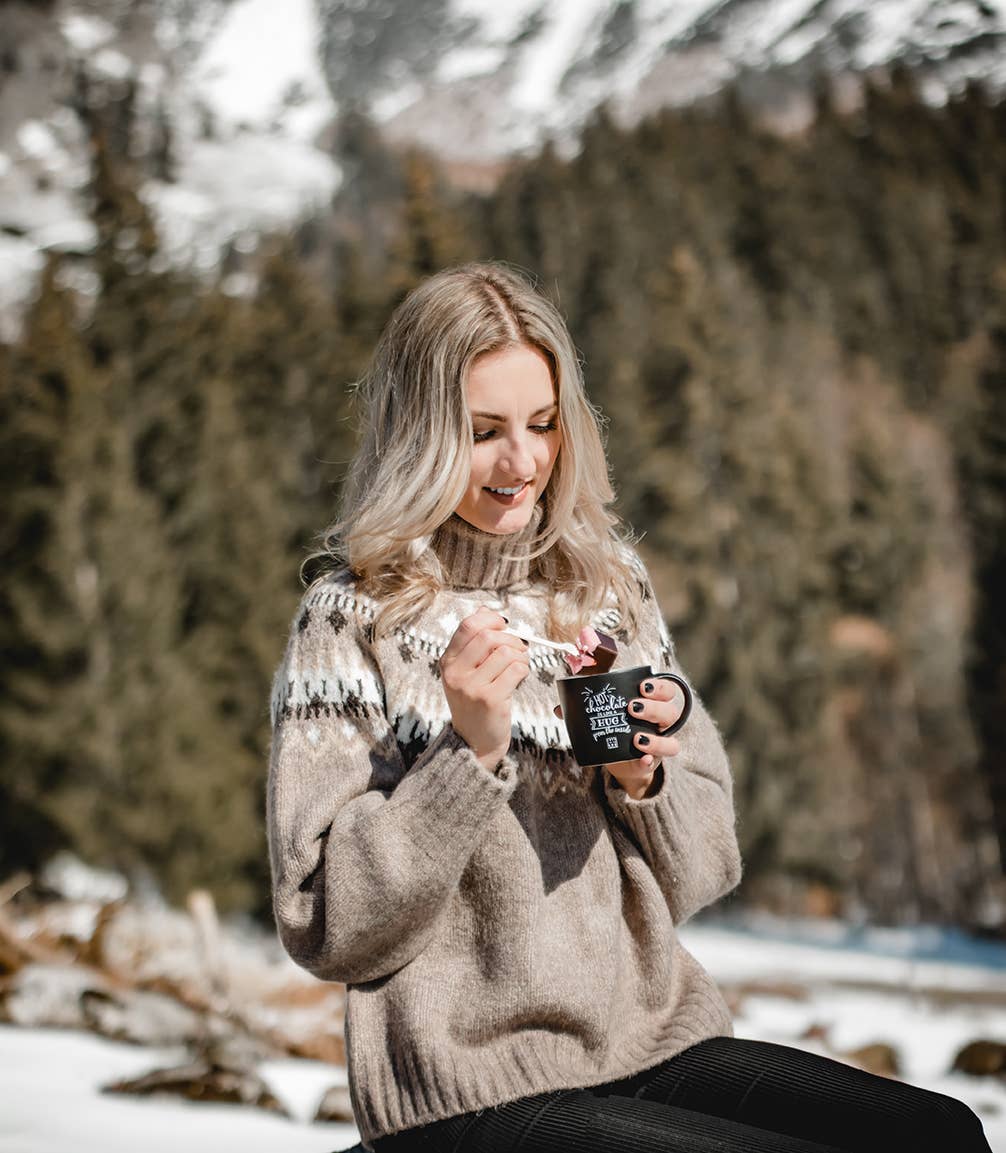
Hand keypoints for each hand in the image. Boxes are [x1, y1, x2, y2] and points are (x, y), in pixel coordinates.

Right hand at [440, 607, 529, 772]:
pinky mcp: (490, 699)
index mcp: (448, 662)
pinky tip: (519, 679)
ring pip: (506, 652)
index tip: (504, 626)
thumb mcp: (466, 673)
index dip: (491, 619)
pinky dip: (524, 670)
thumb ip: (474, 645)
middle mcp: (455, 673)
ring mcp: (471, 687)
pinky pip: (516, 670)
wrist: (474, 743)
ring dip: (521, 656)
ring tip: (518, 667)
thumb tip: (488, 613)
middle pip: (490, 636)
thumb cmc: (475, 704)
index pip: (469, 625)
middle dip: (511, 639)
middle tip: (518, 650)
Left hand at [553, 674, 684, 799]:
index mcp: (651, 703)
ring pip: (672, 741)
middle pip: (670, 712)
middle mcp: (661, 722)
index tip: (642, 686)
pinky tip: (641, 759)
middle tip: (632, 708)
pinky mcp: (652, 762)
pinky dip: (649, 761)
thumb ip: (582, 708)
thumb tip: (559, 708)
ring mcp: (659, 743)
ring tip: (636, 739)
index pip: (667, 690)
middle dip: (653, 708)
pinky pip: (657, 762)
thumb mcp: (601, 714)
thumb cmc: (613, 726)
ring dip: (656, 739)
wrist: (616, 757)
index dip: (660, 687)